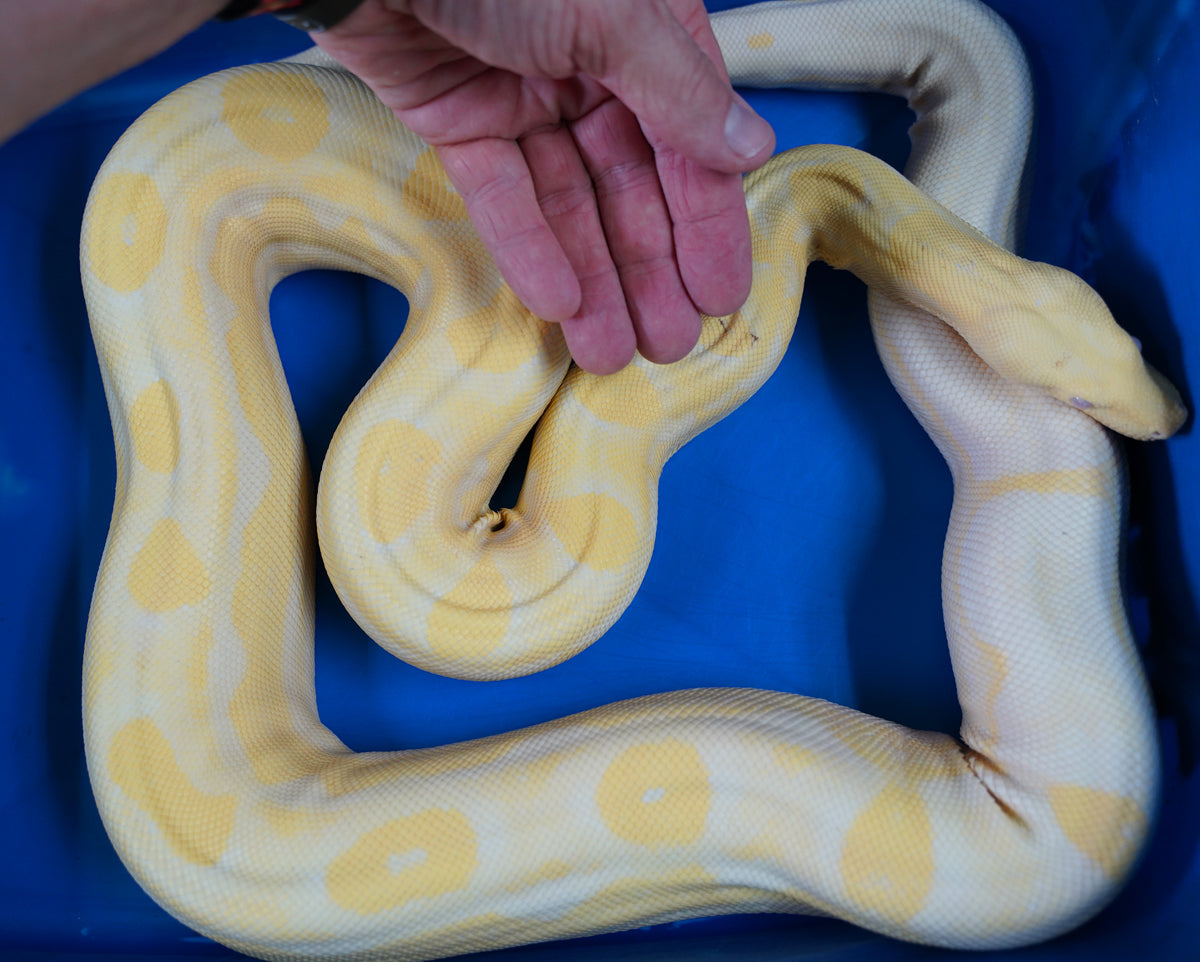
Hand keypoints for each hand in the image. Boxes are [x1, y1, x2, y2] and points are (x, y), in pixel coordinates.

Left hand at [315, 0, 774, 372]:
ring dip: (594, 278)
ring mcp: (525, 95)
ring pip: (570, 201)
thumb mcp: (609, 15)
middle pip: (632, 185)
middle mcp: (592, 68)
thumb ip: (679, 92)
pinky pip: (504, 193)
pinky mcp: (460, 118)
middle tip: (667, 344)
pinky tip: (558, 304)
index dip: (706, 223)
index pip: (690, 144)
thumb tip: (750, 150)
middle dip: (650, 269)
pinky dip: (529, 246)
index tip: (719, 294)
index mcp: (645, 33)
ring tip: (611, 352)